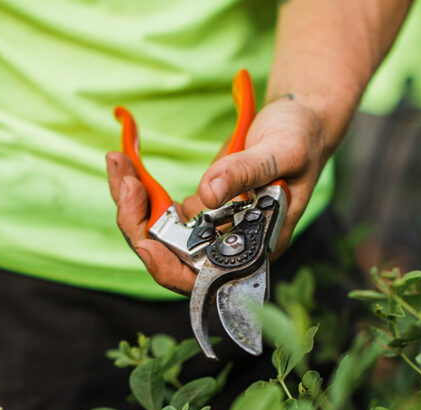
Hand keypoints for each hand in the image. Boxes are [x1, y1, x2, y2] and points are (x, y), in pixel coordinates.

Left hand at [107, 96, 330, 293]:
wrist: (301, 121)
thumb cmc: (302, 138)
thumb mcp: (282, 150)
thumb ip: (245, 171)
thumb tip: (206, 194)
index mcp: (255, 247)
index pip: (204, 277)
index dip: (169, 268)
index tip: (145, 243)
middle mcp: (229, 247)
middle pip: (169, 257)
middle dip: (137, 223)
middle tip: (125, 180)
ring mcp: (212, 230)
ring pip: (157, 235)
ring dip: (130, 202)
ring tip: (118, 161)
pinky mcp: (200, 210)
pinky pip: (159, 211)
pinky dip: (139, 188)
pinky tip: (125, 161)